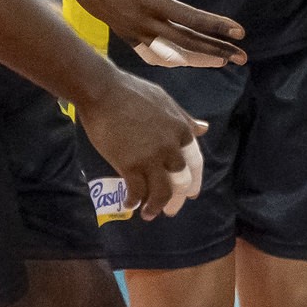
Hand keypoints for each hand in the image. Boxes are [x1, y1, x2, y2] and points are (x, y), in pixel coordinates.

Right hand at [56, 0, 245, 66]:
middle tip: (242, 58)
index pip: (192, 19)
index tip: (240, 33)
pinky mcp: (125, 34)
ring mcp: (134, 32)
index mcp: (151, 2)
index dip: (218, 26)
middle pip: (188, 42)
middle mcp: (144, 23)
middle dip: (217, 51)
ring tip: (221, 61)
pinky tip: (183, 60)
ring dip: (198, 57)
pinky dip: (171, 58)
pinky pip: (153, 53)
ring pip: (172, 52)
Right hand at [75, 73, 209, 221]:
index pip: (196, 163)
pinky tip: (129, 205)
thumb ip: (184, 119)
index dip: (195, 181)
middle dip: (177, 201)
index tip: (192, 194)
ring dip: (156, 207)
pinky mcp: (130, 165)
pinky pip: (137, 192)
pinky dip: (134, 202)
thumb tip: (203, 129)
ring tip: (149, 214)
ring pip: (162, 192)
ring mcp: (151, 158)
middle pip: (181, 182)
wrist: (103, 92)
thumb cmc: (132, 92)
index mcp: (181, 130)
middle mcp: (171, 147)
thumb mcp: (165, 101)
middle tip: (171, 211)